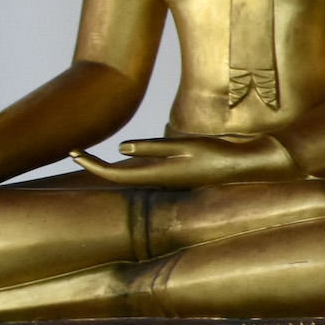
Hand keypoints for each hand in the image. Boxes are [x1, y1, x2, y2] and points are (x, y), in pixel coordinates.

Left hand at [69, 134, 300, 189]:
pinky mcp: (179, 171)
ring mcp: (170, 176)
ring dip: (110, 166)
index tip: (71, 151)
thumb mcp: (188, 145)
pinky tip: (125, 155)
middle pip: (118, 176)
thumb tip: (120, 148)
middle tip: (73, 150)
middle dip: (94, 165)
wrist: (253, 164)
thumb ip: (154, 148)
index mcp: (160, 175)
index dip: (91, 164)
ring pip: (131, 174)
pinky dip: (131, 163)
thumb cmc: (222, 154)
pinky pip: (147, 169)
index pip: (115, 174)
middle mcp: (162, 179)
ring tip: (90, 155)